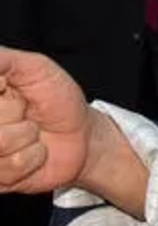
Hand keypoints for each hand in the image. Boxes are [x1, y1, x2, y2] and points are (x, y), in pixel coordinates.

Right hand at [0, 48, 92, 193]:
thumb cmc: (57, 99)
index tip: (7, 88)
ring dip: (27, 136)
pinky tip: (35, 152)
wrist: (82, 136)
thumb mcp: (33, 68)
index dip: (1, 92)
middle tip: (25, 111)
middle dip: (15, 112)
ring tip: (31, 132)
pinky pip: (10, 166)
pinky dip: (33, 157)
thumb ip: (1, 59)